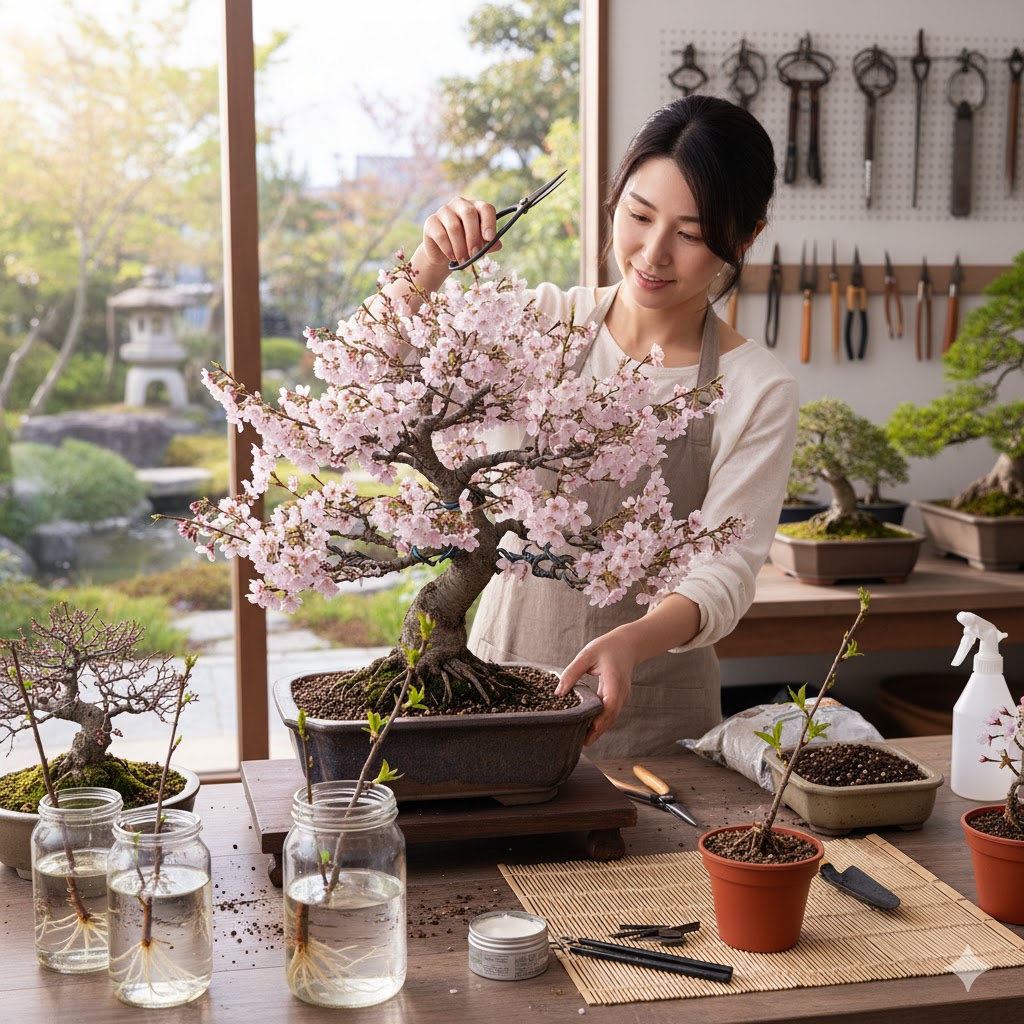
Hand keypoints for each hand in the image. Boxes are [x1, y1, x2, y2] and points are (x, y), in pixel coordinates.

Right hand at [419, 197, 501, 271]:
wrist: (444, 255)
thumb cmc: (466, 247)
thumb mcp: (480, 246)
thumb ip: (490, 244)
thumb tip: (496, 244)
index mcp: (476, 207)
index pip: (486, 208)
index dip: (489, 222)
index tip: (490, 238)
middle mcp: (460, 204)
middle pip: (469, 214)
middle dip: (473, 237)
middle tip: (475, 254)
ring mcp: (444, 211)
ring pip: (454, 227)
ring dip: (461, 247)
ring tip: (464, 261)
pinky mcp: (431, 221)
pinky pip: (441, 235)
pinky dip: (448, 249)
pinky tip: (452, 257)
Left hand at [557, 630, 636, 746]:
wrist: (628, 644)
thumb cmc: (607, 648)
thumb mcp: (587, 655)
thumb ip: (572, 673)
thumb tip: (558, 693)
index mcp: (614, 683)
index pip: (608, 708)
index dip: (597, 722)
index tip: (584, 735)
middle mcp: (621, 694)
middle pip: (609, 718)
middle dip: (595, 732)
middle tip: (577, 743)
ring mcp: (622, 698)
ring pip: (610, 719)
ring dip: (597, 729)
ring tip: (580, 739)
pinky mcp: (618, 698)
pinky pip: (610, 713)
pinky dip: (600, 722)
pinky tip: (587, 727)